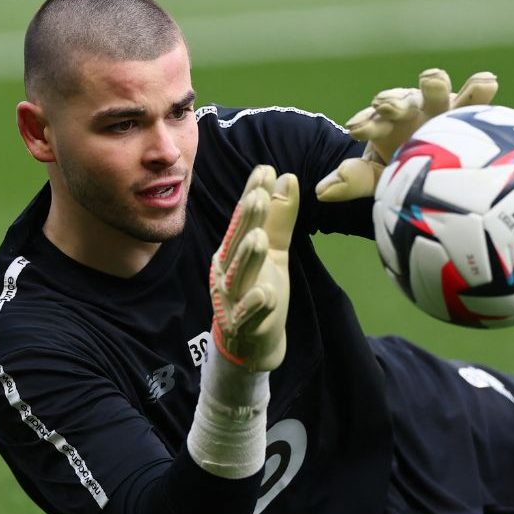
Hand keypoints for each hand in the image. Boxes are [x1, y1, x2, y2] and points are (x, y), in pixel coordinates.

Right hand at [210, 165, 299, 371]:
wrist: (252, 343)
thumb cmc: (259, 290)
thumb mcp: (275, 251)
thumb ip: (279, 217)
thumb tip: (287, 177)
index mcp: (232, 249)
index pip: (243, 218)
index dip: (251, 195)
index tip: (264, 170)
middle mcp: (226, 271)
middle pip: (236, 242)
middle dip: (246, 220)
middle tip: (258, 196)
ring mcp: (231, 298)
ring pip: (239, 276)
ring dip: (248, 258)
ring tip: (260, 239)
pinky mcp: (241, 325)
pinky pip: (247, 315)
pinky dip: (254, 305)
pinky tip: (263, 295)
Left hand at [315, 68, 497, 201]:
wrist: (442, 169)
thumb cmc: (405, 170)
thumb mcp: (380, 178)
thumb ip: (355, 180)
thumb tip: (321, 192)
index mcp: (385, 124)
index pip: (373, 122)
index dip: (366, 124)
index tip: (356, 128)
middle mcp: (411, 110)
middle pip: (401, 103)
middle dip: (394, 103)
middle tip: (386, 105)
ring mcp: (440, 106)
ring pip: (435, 93)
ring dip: (433, 86)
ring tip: (431, 79)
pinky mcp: (469, 109)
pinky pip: (475, 98)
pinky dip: (479, 90)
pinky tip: (488, 82)